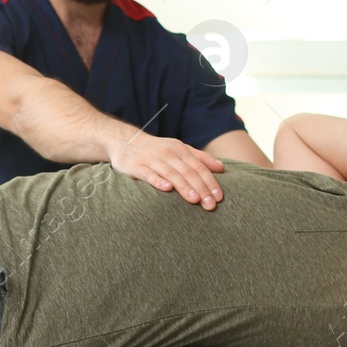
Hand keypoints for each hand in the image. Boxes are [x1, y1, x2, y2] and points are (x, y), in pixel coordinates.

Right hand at [109, 134, 226, 208]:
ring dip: (184, 187)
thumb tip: (222, 168)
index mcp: (180, 149)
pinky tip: (167, 189)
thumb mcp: (179, 149)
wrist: (125, 141)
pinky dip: (158, 181)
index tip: (219, 197)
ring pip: (171, 173)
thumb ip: (200, 158)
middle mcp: (168, 153)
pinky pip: (148, 174)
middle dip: (201, 188)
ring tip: (195, 200)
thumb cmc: (156, 149)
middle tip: (210, 205)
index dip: (210, 182)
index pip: (199, 167)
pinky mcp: (136, 166)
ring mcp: (151, 159)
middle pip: (188, 171)